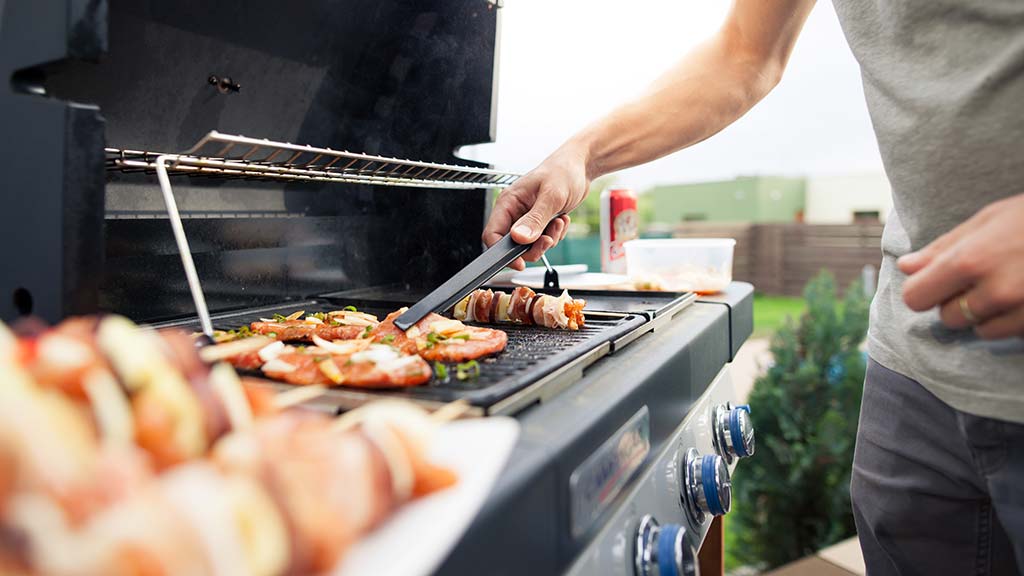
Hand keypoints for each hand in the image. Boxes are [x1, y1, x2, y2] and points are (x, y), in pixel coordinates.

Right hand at [481, 143, 590, 269]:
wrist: (581, 167)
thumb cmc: (564, 171)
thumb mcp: (551, 196)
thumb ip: (535, 219)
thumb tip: (520, 238)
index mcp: (509, 202)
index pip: (492, 234)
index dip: (503, 253)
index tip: (519, 262)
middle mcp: (515, 211)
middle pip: (513, 245)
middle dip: (533, 246)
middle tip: (549, 238)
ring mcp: (527, 217)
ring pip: (530, 245)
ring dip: (548, 239)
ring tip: (558, 222)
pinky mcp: (539, 222)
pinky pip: (543, 240)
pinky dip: (555, 235)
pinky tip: (561, 219)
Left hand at [899, 194, 1023, 338]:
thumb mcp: (989, 219)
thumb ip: (943, 248)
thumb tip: (906, 267)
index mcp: (970, 261)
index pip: (916, 297)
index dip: (923, 290)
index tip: (935, 282)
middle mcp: (994, 292)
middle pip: (947, 318)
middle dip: (957, 301)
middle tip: (983, 277)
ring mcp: (1021, 312)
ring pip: (980, 331)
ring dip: (987, 314)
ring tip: (1011, 283)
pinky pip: (1011, 335)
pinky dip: (1014, 321)